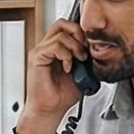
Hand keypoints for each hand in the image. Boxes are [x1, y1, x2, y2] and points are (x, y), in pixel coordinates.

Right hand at [16, 17, 90, 133]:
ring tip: (78, 61)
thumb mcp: (82, 72)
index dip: (81, 33)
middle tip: (84, 50)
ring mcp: (41, 51)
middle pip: (62, 23)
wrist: (50, 110)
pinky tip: (68, 67)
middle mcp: (47, 47)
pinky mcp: (37, 57)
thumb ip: (86, 58)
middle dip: (78, 33)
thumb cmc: (62, 96)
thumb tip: (97, 48)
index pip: (68, 27)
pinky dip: (65, 55)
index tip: (90, 47)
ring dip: (75, 47)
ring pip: (60, 33)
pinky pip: (54, 45)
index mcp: (57, 49)